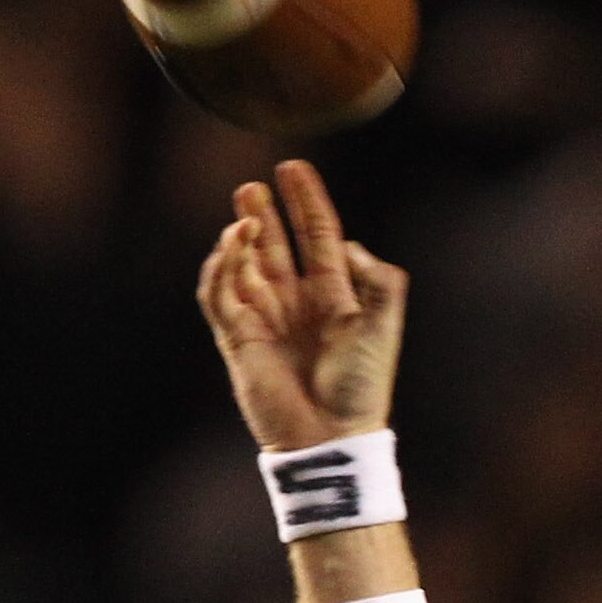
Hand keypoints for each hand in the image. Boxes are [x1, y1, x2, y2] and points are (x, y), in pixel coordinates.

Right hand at [197, 157, 405, 451]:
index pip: (317, 236)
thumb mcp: (382, 326)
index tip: (293, 167)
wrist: (328, 435)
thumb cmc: (359, 386)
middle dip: (262, 213)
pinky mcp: (237, 337)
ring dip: (241, 238)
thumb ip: (380, 281)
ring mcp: (264, 317)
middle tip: (252, 186)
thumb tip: (348, 246)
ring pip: (242, 263)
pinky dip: (222, 265)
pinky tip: (235, 245)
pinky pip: (219, 292)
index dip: (306, 201)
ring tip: (247, 219)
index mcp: (333, 297)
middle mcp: (296, 302)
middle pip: (274, 244)